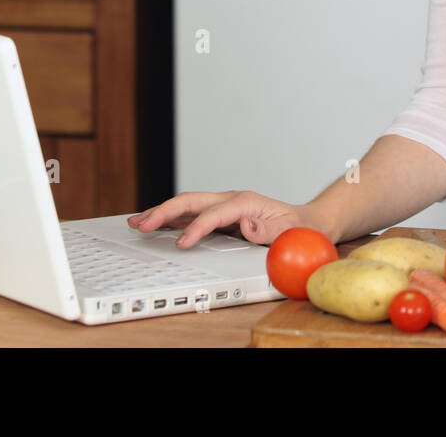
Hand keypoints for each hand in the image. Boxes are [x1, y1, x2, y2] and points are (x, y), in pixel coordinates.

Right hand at [128, 190, 327, 248]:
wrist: (307, 222)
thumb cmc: (301, 227)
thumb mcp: (293, 230)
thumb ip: (272, 230)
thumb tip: (248, 226)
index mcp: (246, 202)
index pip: (214, 214)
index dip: (196, 228)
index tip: (182, 243)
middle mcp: (231, 200)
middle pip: (191, 201)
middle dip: (164, 212)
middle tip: (142, 225)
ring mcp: (224, 206)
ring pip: (186, 205)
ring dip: (161, 213)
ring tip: (138, 222)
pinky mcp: (220, 216)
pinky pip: (190, 214)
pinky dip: (170, 218)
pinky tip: (156, 225)